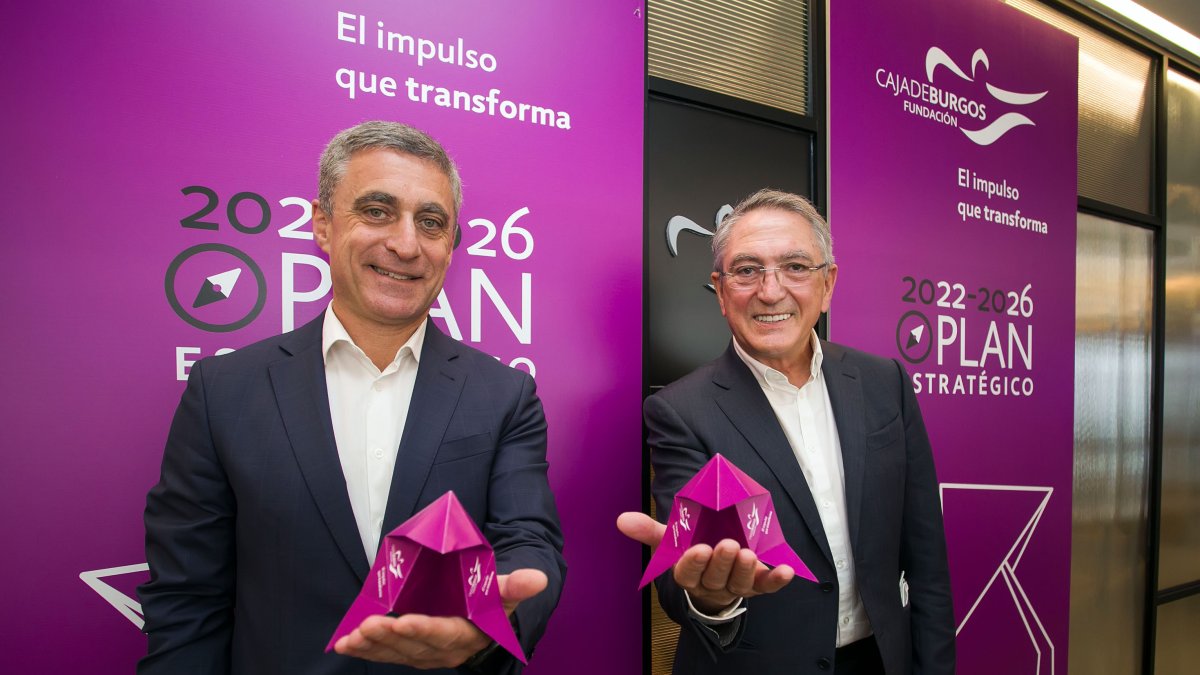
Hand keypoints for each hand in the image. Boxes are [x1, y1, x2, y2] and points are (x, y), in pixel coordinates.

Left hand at [333, 568, 547, 668]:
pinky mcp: (408, 652)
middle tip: (367, 626)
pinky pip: (385, 654)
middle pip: (414, 646)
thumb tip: (537, 578)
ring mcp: (423, 654)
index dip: (424, 629)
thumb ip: (515, 586)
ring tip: (351, 637)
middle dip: (389, 637)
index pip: (444, 634)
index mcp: (467, 635)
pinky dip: (365, 650)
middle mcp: (443, 651)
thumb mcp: (503, 594)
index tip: (403, 620)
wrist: (482, 625)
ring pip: (395, 653)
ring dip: (372, 646)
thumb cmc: (489, 604)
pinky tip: (344, 644)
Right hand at [617, 511, 793, 613]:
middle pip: (715, 578)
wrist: (715, 574)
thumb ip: (650, 530)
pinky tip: (786, 571)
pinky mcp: (756, 586)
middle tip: (728, 544)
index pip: (688, 572)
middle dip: (722, 562)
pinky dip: (777, 581)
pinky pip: (766, 587)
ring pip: (739, 584)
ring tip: (747, 553)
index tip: (699, 549)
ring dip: (744, 570)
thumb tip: (621, 519)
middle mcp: (711, 584)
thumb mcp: (672, 541)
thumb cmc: (693, 551)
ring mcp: (735, 586)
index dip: (694, 563)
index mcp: (688, 573)